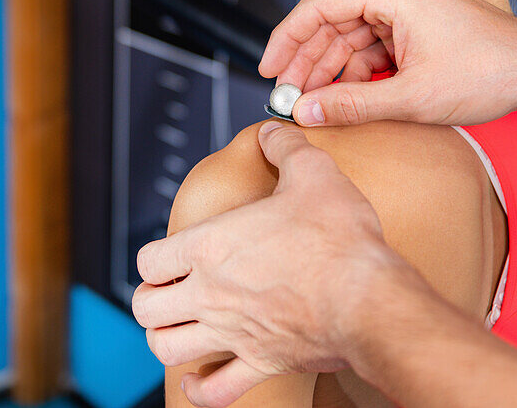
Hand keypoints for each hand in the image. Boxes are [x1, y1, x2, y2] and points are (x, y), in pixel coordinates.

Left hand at [132, 122, 414, 406]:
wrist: (371, 300)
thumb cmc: (341, 239)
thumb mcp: (314, 173)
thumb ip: (285, 148)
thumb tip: (274, 133)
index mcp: (211, 247)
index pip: (149, 259)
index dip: (154, 257)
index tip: (171, 256)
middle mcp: (210, 294)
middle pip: (145, 308)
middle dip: (151, 299)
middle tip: (168, 292)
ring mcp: (232, 333)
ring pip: (166, 349)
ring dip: (165, 339)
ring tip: (179, 328)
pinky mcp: (261, 363)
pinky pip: (215, 390)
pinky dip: (201, 388)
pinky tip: (203, 376)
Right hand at [258, 0, 516, 126]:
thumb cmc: (489, 74)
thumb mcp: (412, 98)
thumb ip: (352, 105)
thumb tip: (305, 113)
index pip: (319, 7)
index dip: (286, 39)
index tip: (268, 70)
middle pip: (331, 22)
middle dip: (306, 60)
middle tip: (283, 95)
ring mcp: (408, 7)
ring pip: (350, 36)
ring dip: (329, 69)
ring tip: (309, 103)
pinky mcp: (417, 24)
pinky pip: (373, 44)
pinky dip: (356, 71)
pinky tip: (344, 98)